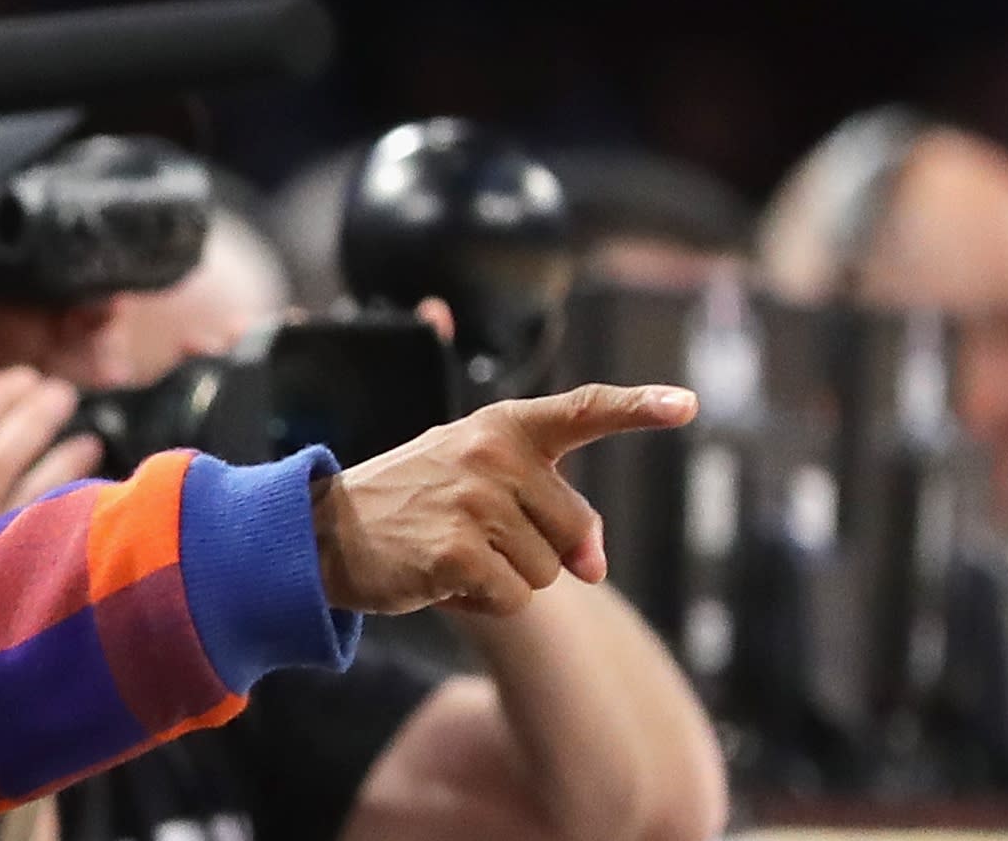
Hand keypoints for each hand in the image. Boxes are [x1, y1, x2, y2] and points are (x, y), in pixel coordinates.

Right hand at [313, 383, 696, 616]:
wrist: (322, 533)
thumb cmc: (411, 507)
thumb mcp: (476, 485)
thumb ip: (548, 510)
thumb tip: (594, 567)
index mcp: (500, 427)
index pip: (581, 410)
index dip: (638, 407)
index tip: (686, 403)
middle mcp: (491, 454)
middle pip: (576, 530)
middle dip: (540, 550)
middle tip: (474, 537)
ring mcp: (474, 501)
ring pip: (548, 572)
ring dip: (505, 579)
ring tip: (450, 553)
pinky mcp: (458, 552)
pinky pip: (515, 600)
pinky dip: (484, 604)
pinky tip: (442, 580)